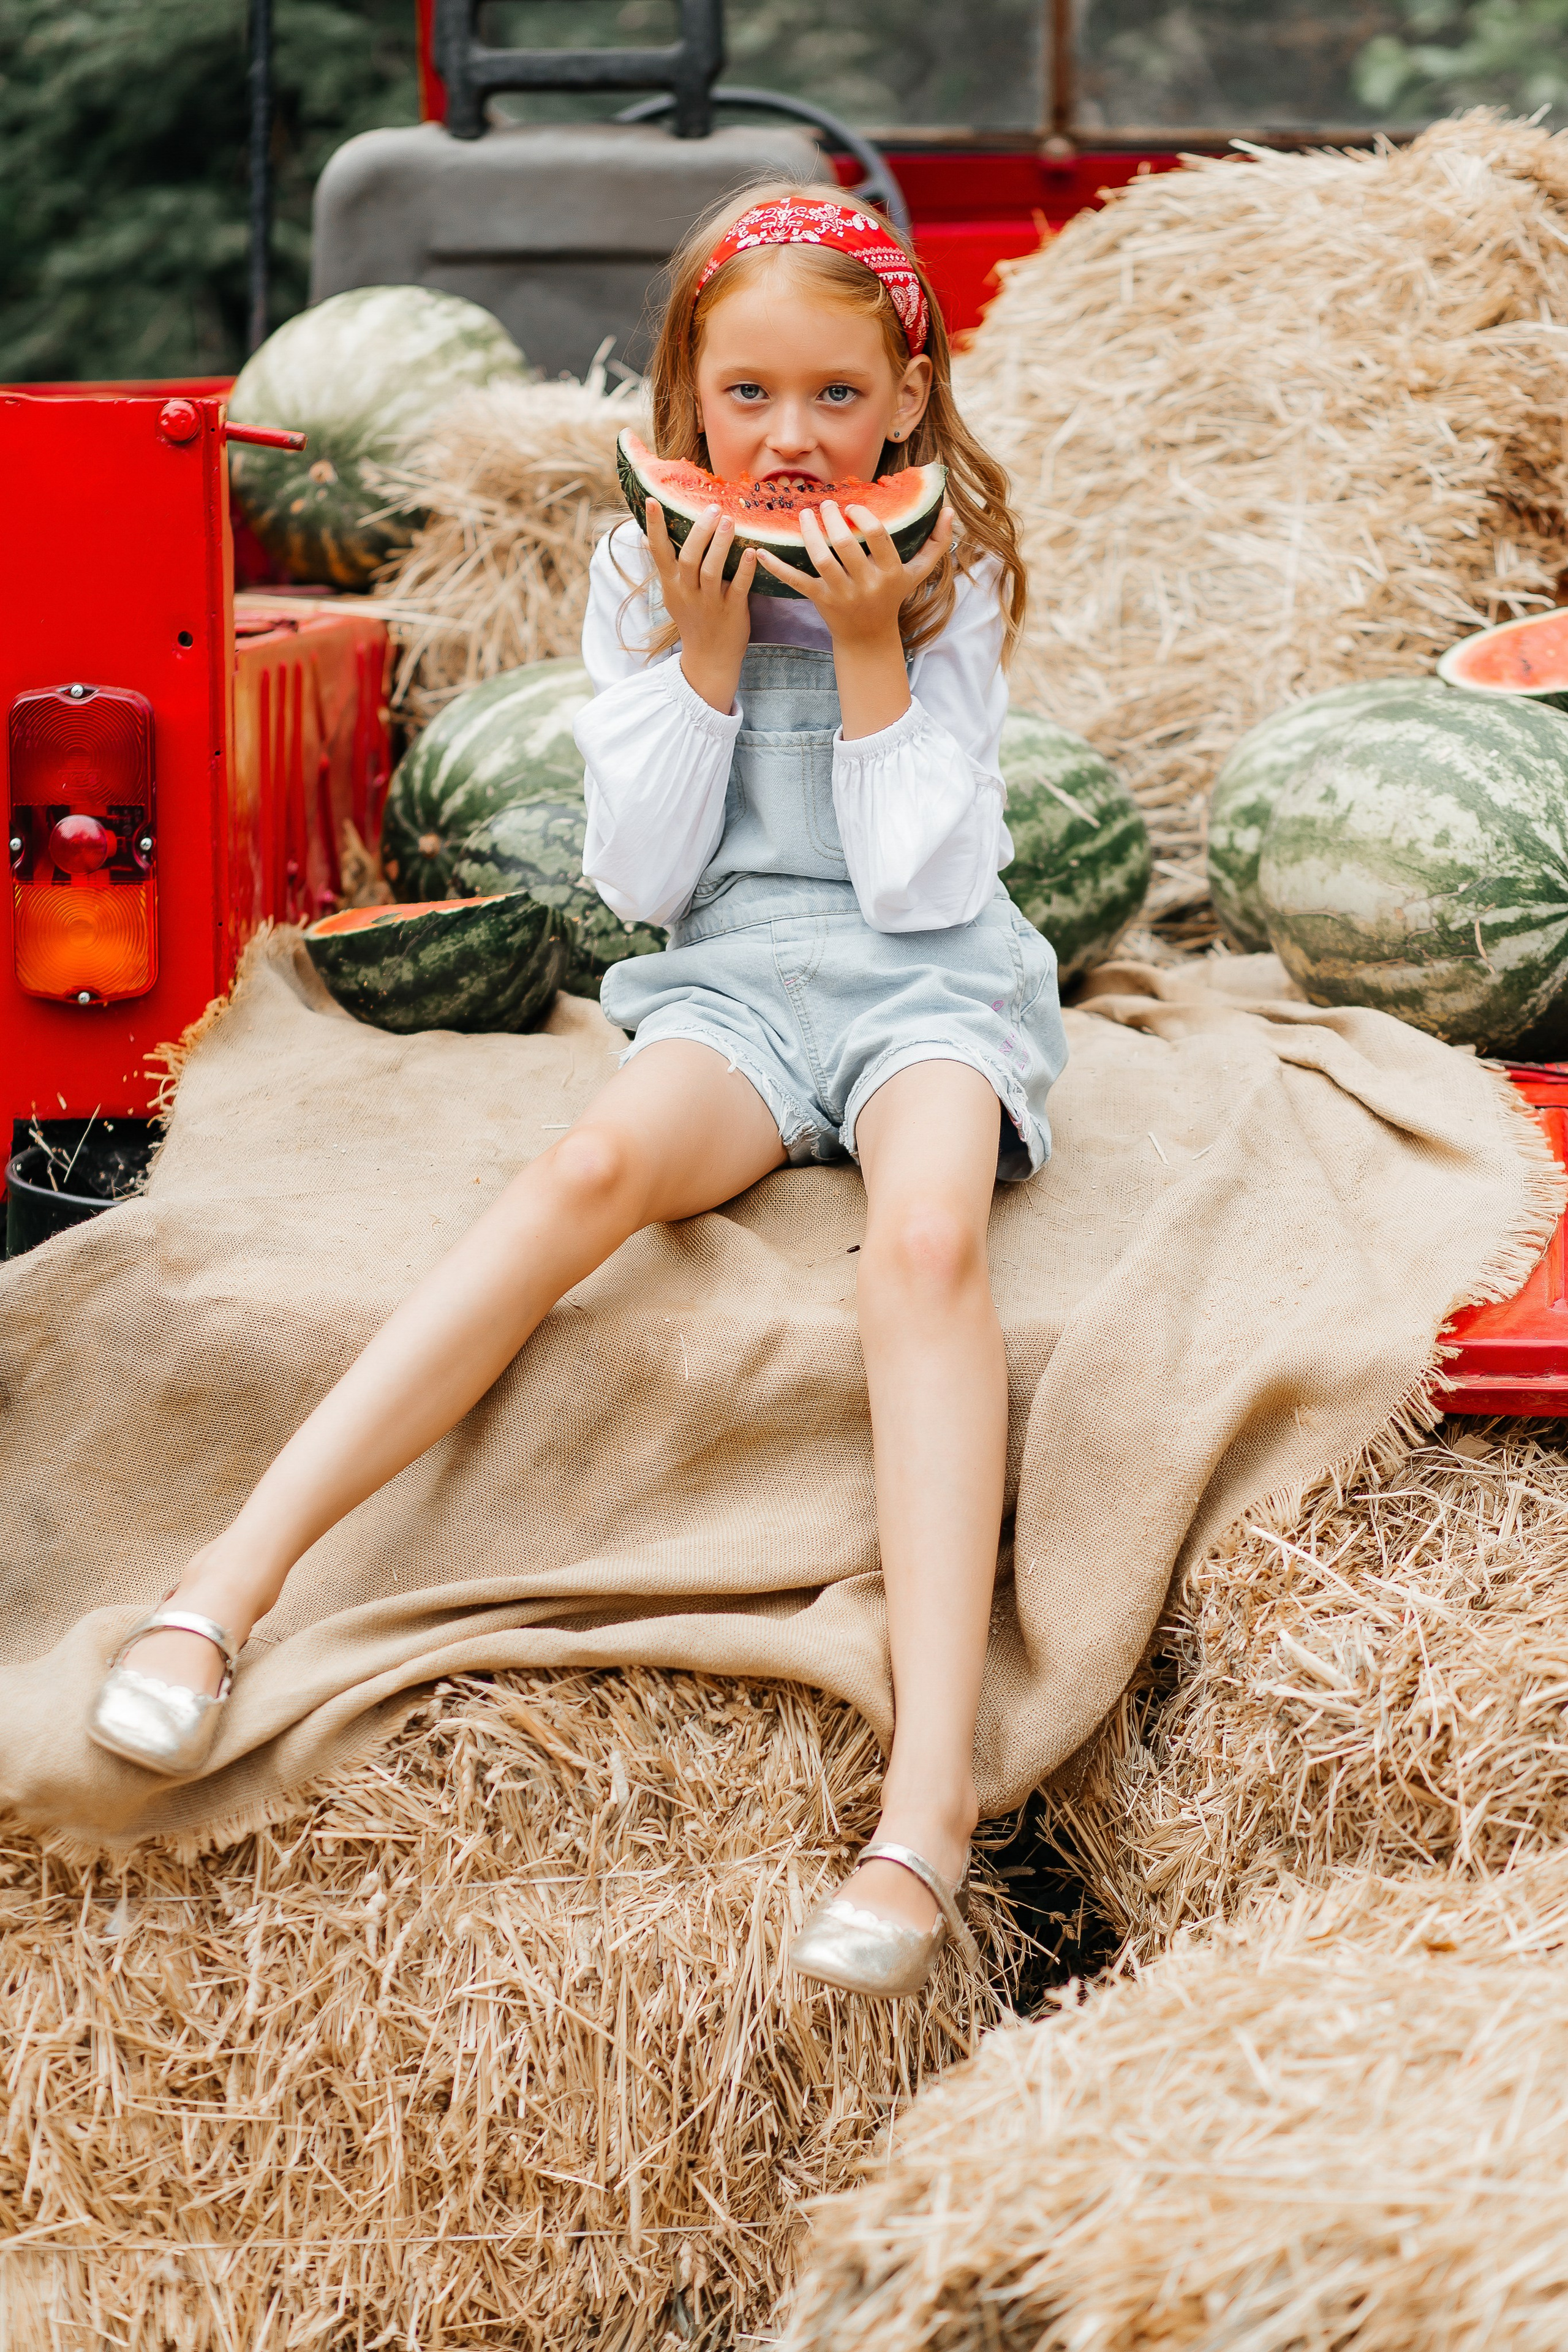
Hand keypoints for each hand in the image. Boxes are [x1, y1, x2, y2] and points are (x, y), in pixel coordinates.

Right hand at [645, 498, 755, 714]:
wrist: (709, 660)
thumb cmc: (694, 621)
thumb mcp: (673, 595)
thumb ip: (667, 567)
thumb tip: (647, 537)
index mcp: (672, 584)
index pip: (658, 551)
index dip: (654, 526)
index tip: (652, 500)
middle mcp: (687, 592)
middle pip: (689, 557)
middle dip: (700, 531)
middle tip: (713, 509)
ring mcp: (709, 603)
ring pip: (711, 570)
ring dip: (720, 544)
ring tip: (730, 520)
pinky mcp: (731, 612)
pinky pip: (737, 587)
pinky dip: (745, 569)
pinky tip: (753, 552)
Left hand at [756, 499, 954, 648]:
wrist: (868, 637)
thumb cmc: (892, 597)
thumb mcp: (917, 574)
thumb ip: (935, 543)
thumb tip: (950, 511)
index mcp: (889, 573)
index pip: (879, 537)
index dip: (865, 517)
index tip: (854, 507)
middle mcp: (865, 584)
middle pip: (845, 545)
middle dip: (833, 520)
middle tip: (826, 504)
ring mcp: (841, 593)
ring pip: (821, 559)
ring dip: (810, 534)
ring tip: (806, 514)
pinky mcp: (819, 600)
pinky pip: (795, 581)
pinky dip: (776, 567)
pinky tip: (761, 550)